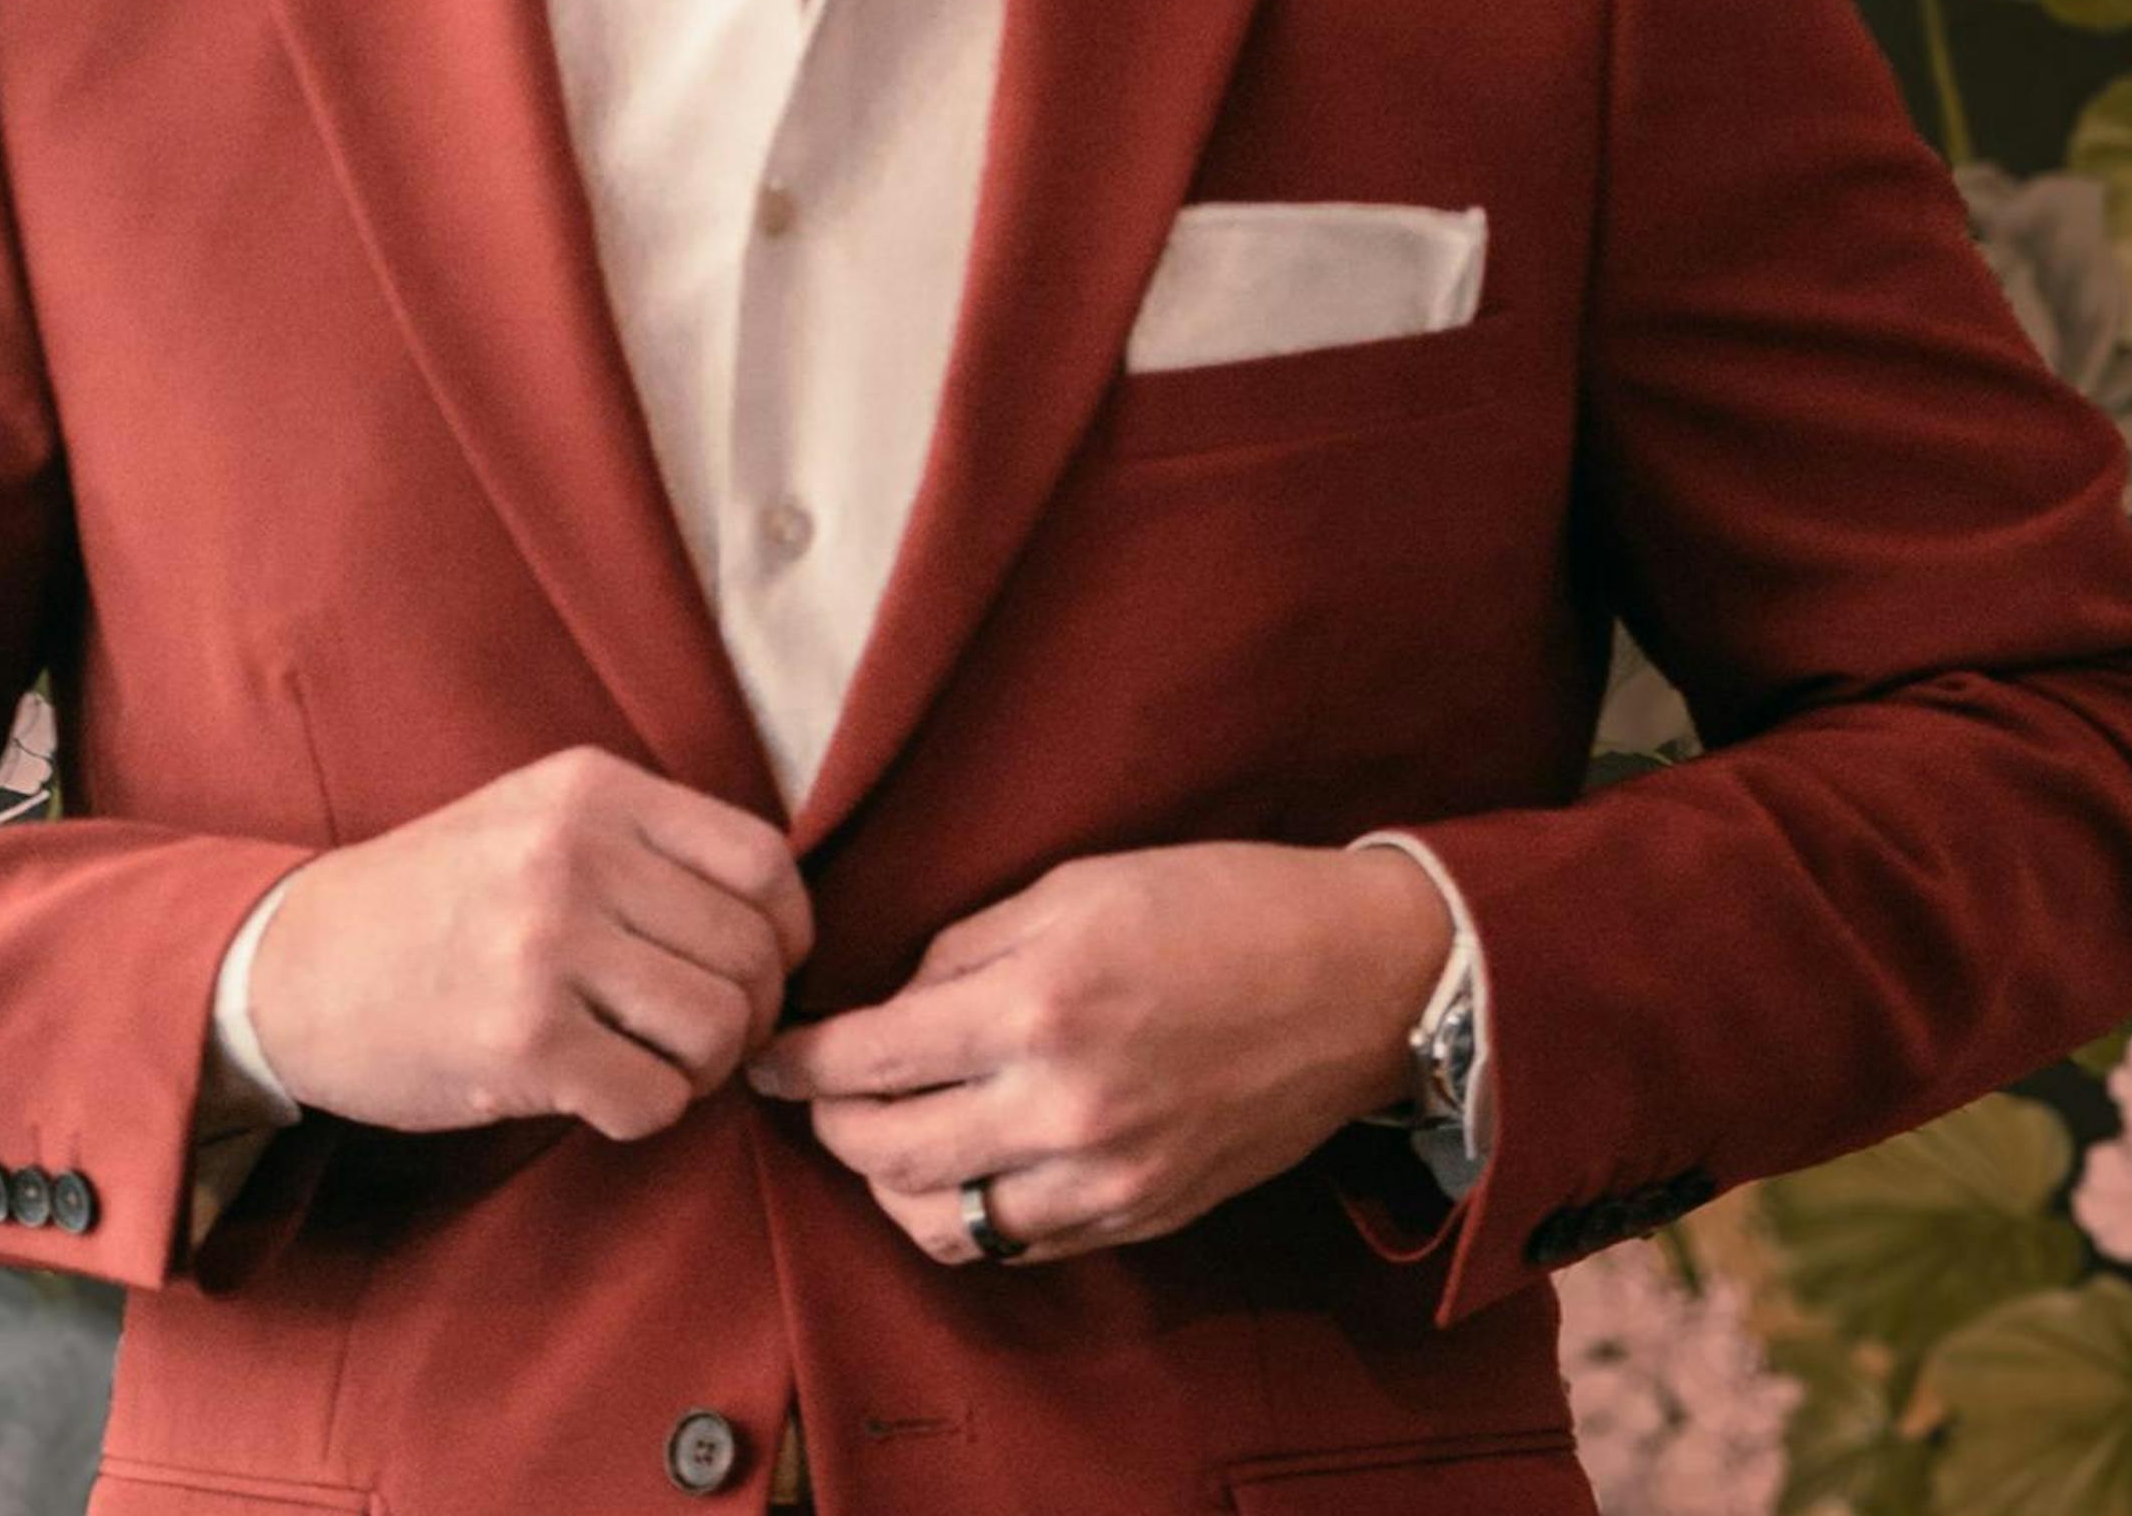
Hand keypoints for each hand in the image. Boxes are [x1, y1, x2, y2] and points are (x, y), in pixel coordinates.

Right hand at [247, 745, 811, 1139]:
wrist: (288, 968)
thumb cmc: (433, 904)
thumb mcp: (533, 818)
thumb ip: (648, 844)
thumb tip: (780, 918)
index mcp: (591, 790)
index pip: (764, 861)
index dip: (787, 932)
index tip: (758, 970)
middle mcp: (575, 855)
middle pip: (753, 953)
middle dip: (748, 1015)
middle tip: (699, 1038)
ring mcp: (546, 947)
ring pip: (718, 1028)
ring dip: (701, 1069)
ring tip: (648, 1063)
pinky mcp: (522, 1043)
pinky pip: (654, 1099)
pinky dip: (644, 1112)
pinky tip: (597, 1094)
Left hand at [742, 840, 1448, 1264]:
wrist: (1361, 979)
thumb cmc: (1220, 906)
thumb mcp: (1076, 885)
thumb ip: (963, 950)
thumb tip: (890, 1006)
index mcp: (1036, 1006)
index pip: (866, 1061)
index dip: (797, 1063)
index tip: (769, 1057)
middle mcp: (1063, 1108)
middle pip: (886, 1157)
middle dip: (831, 1126)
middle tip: (821, 1094)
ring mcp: (1106, 1177)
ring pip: (943, 1226)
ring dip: (893, 1187)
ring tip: (888, 1138)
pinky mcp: (1143, 1214)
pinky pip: (1019, 1245)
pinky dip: (971, 1218)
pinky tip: (967, 1169)